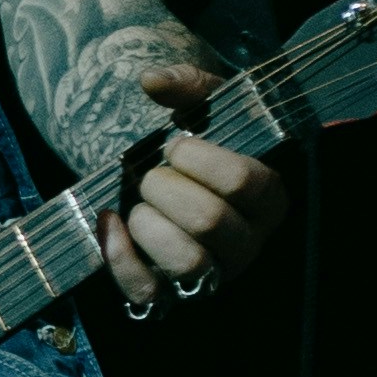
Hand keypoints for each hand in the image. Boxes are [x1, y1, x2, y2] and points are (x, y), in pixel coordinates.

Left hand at [99, 66, 285, 316]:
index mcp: (268, 197)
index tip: (176, 144)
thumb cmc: (203, 145)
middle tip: (152, 175)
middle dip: (165, 188)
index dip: (200, 159)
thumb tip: (152, 80)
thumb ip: (187, 85)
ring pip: (188, 264)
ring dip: (148, 225)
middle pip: (210, 221)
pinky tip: (108, 222)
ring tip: (138, 205)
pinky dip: (119, 258)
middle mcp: (248, 242)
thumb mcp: (206, 108)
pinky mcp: (173, 297)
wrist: (179, 184)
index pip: (245, 182)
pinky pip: (149, 296)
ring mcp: (214, 275)